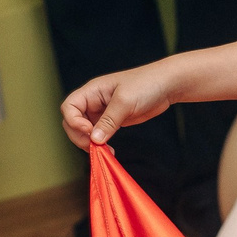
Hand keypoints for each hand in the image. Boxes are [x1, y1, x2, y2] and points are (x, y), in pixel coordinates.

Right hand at [62, 62, 179, 150]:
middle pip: (73, 122)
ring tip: (105, 151)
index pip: (69, 107)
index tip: (89, 131)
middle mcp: (94, 101)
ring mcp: (103, 112)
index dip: (74, 121)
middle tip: (96, 147)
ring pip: (85, 131)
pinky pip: (99, 134)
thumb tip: (94, 139)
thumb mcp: (125, 101)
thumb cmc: (146, 84)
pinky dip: (101, 143)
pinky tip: (110, 150)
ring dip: (90, 143)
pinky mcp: (113, 121)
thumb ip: (109, 121)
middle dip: (80, 136)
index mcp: (92, 91)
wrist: (167, 85)